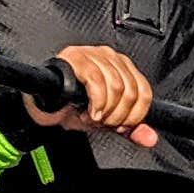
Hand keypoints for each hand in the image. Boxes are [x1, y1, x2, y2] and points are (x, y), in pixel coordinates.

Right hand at [30, 44, 158, 147]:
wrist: (44, 108)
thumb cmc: (72, 108)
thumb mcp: (107, 120)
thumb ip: (130, 128)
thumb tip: (150, 138)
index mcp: (122, 67)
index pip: (144, 91)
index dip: (135, 115)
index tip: (119, 126)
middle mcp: (110, 57)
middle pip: (131, 91)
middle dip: (117, 116)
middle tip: (101, 122)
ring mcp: (92, 54)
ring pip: (116, 87)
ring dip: (104, 111)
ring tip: (91, 116)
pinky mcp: (75, 57)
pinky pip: (96, 80)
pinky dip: (95, 102)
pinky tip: (87, 111)